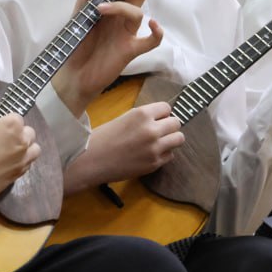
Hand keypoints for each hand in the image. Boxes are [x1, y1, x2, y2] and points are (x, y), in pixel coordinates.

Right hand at [0, 109, 38, 218]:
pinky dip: (21, 163)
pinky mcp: (18, 175)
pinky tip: (7, 165)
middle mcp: (22, 141)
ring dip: (26, 148)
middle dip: (18, 133)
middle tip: (3, 140)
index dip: (5, 122)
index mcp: (12, 125)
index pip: (17, 118)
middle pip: (29, 133)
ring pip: (34, 150)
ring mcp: (22, 160)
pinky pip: (27, 165)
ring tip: (11, 152)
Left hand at [52, 0, 163, 115]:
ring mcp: (127, 34)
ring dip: (122, 7)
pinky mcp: (130, 50)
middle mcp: (122, 18)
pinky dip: (157, 33)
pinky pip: (151, 42)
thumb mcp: (76, 17)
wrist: (72, 73)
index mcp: (112, 7)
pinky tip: (153, 24)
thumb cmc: (76, 45)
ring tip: (100, 9)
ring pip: (139, 13)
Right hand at [62, 101, 184, 192]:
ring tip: (160, 141)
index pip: (167, 107)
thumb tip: (161, 117)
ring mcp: (154, 148)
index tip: (158, 117)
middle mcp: (151, 130)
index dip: (162, 113)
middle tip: (160, 130)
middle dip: (169, 125)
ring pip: (179, 139)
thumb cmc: (103, 138)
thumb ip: (143, 117)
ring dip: (171, 139)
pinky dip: (164, 154)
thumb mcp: (124, 118)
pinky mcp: (154, 164)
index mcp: (142, 114)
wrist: (92, 161)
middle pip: (176, 122)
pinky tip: (151, 154)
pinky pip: (170, 155)